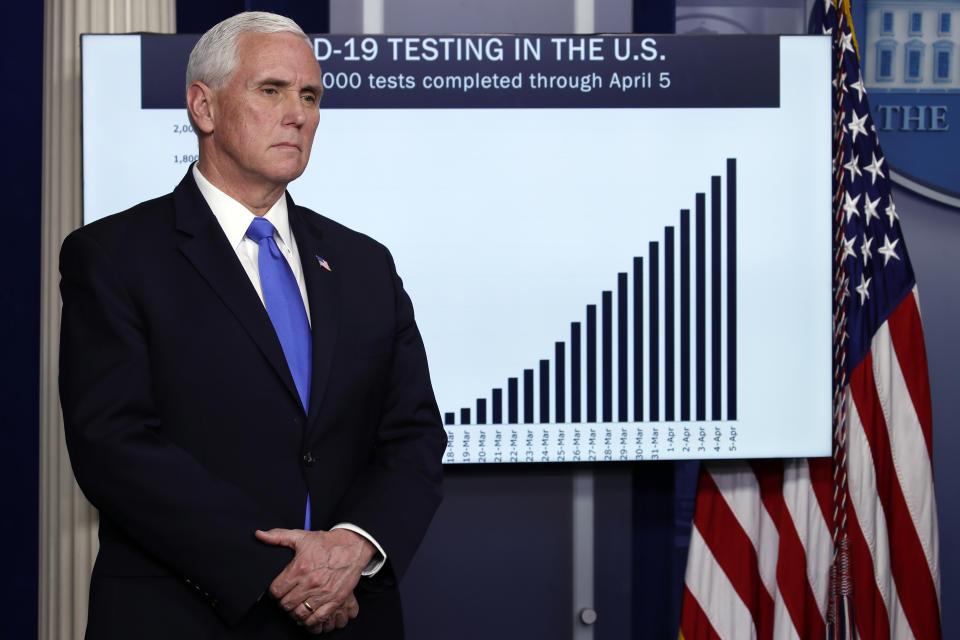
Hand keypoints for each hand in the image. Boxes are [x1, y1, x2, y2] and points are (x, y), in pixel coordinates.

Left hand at [255, 528, 374, 629]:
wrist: (353, 546)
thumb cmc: (326, 542)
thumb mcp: (301, 536)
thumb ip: (278, 536)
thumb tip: (259, 534)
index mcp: (300, 567)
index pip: (276, 590)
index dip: (274, 592)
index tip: (277, 590)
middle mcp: (311, 582)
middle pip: (286, 604)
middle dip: (283, 603)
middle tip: (286, 598)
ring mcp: (323, 593)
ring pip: (300, 614)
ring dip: (294, 613)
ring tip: (296, 606)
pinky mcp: (335, 600)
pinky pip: (317, 618)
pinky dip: (309, 620)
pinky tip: (307, 614)